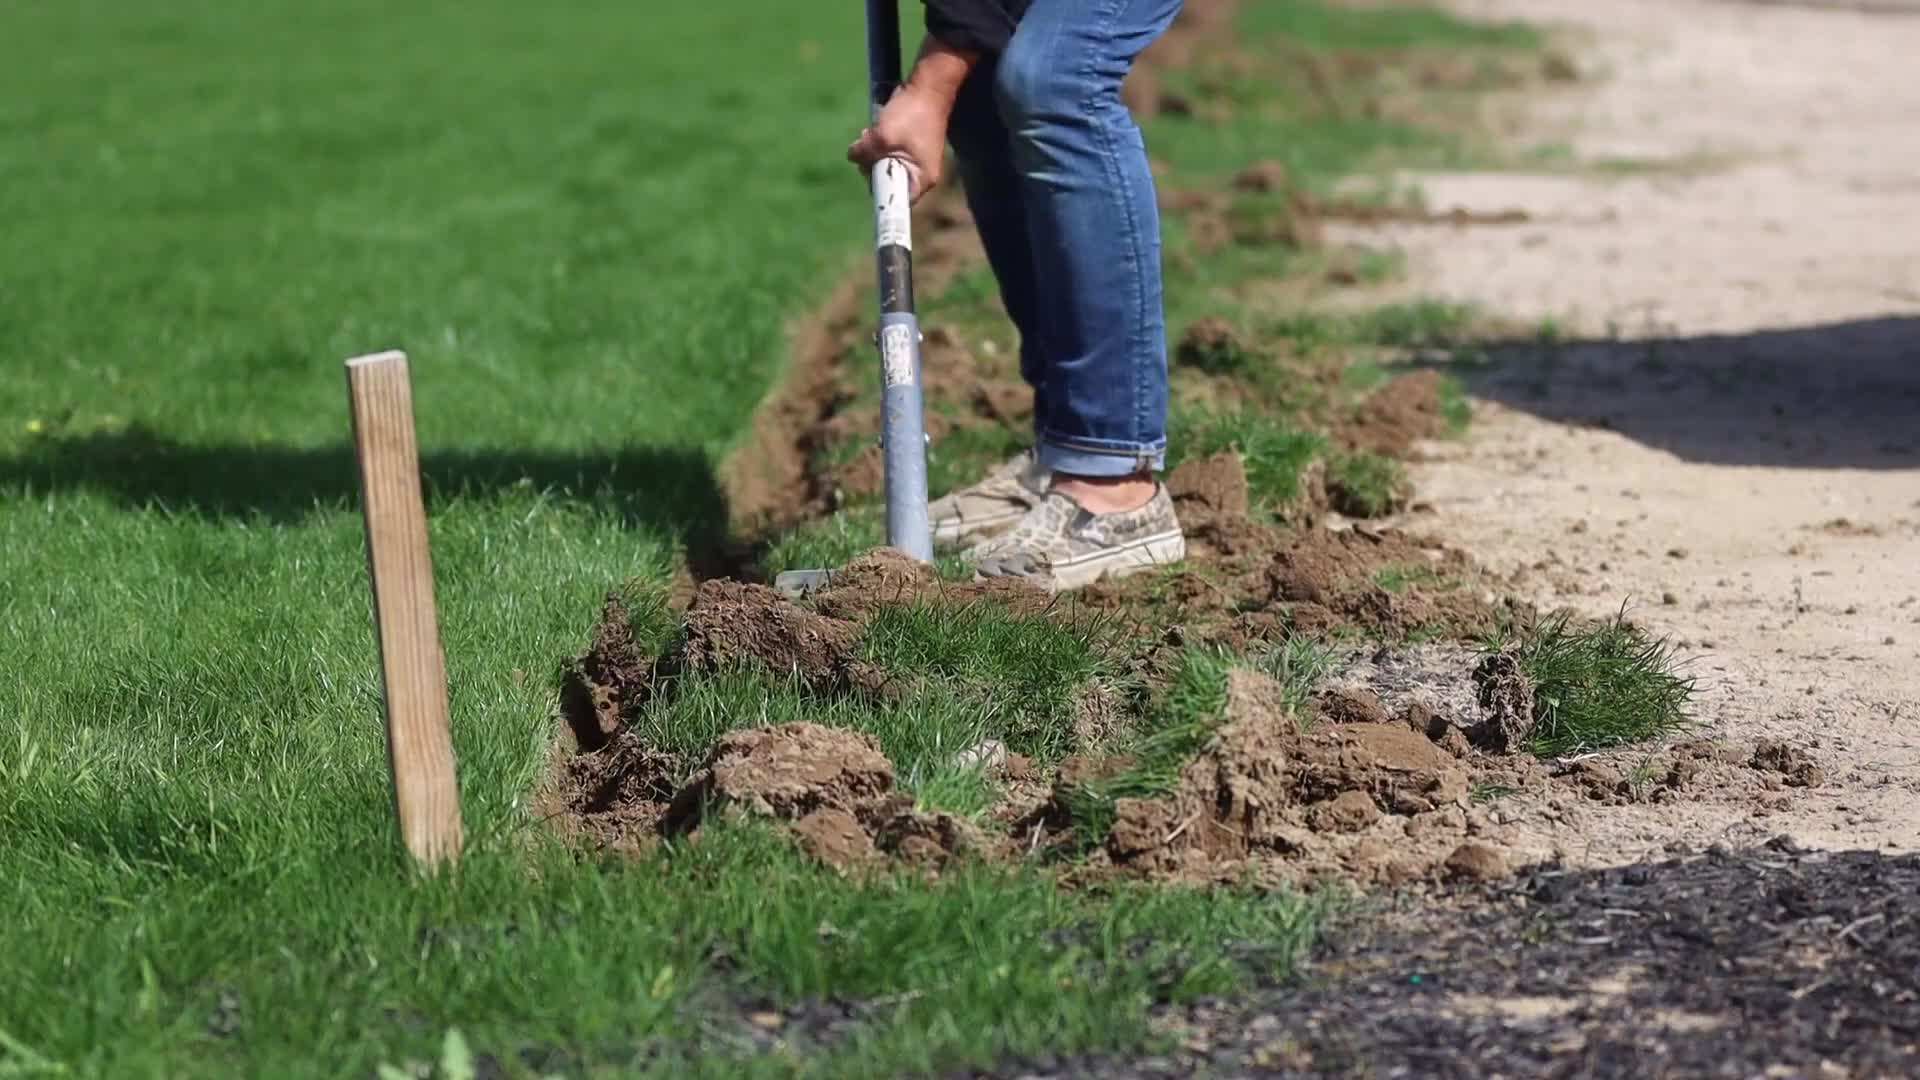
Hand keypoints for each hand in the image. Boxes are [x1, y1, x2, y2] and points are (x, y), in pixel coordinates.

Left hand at [846, 83, 951, 203]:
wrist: (928, 87)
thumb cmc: (913, 113)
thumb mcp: (882, 136)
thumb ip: (864, 153)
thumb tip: (852, 156)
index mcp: (921, 179)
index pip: (894, 201)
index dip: (878, 192)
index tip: (867, 176)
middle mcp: (919, 175)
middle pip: (885, 184)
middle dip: (871, 167)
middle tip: (867, 148)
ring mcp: (914, 162)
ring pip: (883, 168)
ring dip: (872, 153)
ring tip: (872, 134)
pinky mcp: (908, 149)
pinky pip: (886, 155)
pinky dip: (877, 146)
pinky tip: (876, 131)